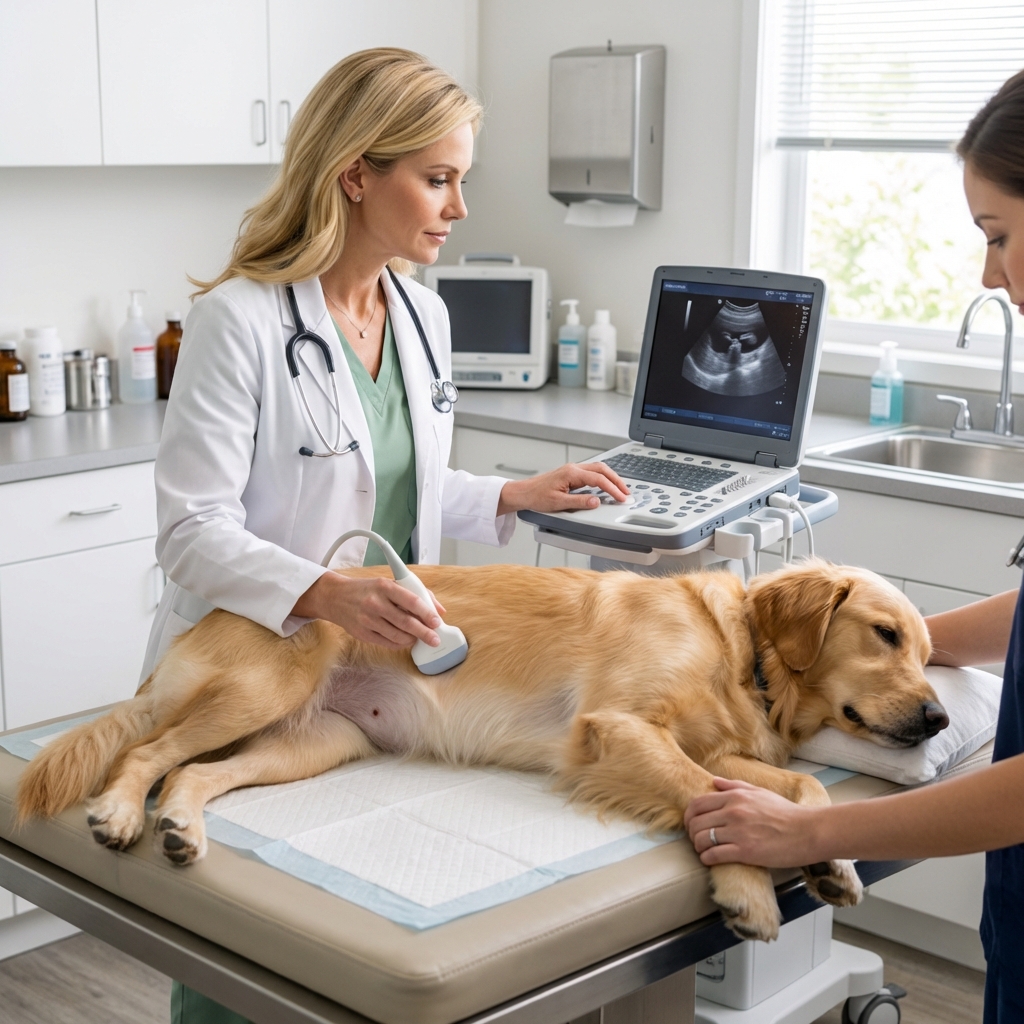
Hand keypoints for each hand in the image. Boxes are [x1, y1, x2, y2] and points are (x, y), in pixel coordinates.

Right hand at [292, 572, 445, 648]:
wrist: (335, 597)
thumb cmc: (368, 590)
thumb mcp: (389, 584)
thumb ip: (416, 594)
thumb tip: (439, 610)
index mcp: (384, 587)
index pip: (411, 601)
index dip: (426, 613)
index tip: (437, 621)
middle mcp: (376, 603)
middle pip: (406, 622)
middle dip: (424, 633)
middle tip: (435, 639)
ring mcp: (368, 620)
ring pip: (398, 636)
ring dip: (413, 639)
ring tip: (419, 638)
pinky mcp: (362, 634)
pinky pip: (387, 643)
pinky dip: (400, 643)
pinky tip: (405, 640)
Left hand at [496, 462, 629, 515]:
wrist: (524, 492)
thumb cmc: (536, 496)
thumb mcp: (558, 503)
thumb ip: (579, 502)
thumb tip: (596, 502)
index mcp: (571, 473)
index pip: (598, 479)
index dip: (612, 489)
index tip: (621, 497)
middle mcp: (573, 468)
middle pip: (602, 469)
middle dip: (616, 480)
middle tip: (626, 492)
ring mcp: (572, 470)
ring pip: (598, 469)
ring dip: (610, 478)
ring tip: (620, 489)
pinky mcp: (571, 474)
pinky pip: (591, 472)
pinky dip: (602, 478)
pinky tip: (606, 486)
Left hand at [683, 778, 821, 867]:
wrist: (808, 831)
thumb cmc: (786, 813)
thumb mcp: (760, 792)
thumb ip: (734, 786)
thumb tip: (714, 782)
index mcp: (735, 796)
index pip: (697, 803)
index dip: (689, 816)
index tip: (691, 824)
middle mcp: (733, 812)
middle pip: (695, 822)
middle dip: (690, 833)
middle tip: (696, 840)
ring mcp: (738, 832)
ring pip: (701, 839)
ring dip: (698, 847)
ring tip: (703, 851)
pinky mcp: (745, 852)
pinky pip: (713, 855)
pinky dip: (707, 859)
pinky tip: (710, 860)